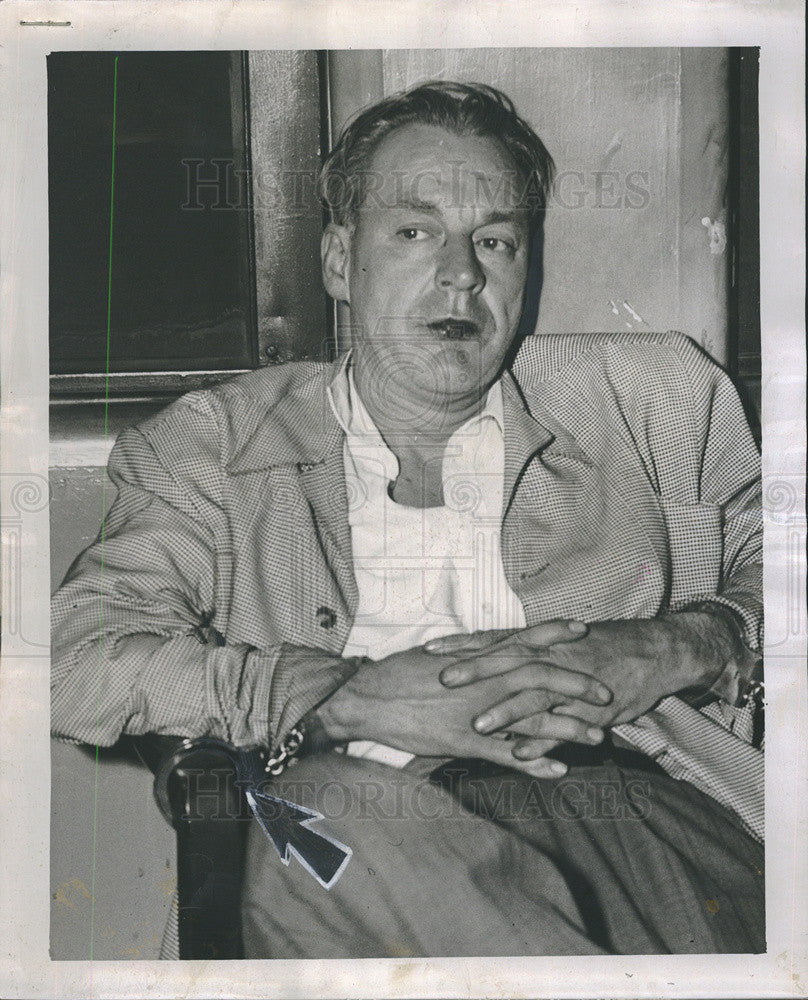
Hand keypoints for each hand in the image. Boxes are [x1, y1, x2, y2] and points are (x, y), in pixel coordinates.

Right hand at [317, 619, 607, 777]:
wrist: (366, 698)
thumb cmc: (398, 673)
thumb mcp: (437, 653)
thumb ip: (468, 651)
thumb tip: (488, 644)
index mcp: (477, 657)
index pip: (525, 639)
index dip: (556, 634)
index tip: (583, 630)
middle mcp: (484, 680)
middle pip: (542, 678)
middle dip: (578, 685)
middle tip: (607, 692)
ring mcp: (477, 712)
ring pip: (534, 718)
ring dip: (569, 728)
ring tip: (598, 737)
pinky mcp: (465, 741)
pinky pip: (508, 754)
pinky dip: (536, 762)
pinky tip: (560, 770)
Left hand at [434, 615, 726, 760]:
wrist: (654, 650)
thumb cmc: (600, 646)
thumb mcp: (559, 642)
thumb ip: (525, 650)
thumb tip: (488, 654)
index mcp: (540, 641)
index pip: (493, 639)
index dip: (461, 644)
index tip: (428, 649)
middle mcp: (553, 657)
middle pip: (508, 662)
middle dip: (475, 671)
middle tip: (442, 680)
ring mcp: (572, 683)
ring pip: (536, 696)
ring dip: (507, 710)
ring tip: (478, 726)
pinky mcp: (592, 708)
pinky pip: (566, 726)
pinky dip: (546, 740)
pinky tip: (523, 754)